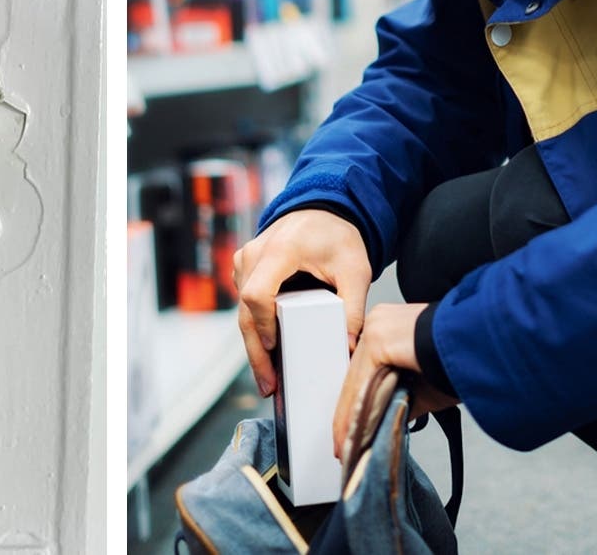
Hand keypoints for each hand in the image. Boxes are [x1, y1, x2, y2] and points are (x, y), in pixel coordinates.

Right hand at [233, 209, 371, 396]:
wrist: (322, 210)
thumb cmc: (336, 235)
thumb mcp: (355, 269)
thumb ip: (354, 306)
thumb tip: (350, 345)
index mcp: (280, 251)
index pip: (257, 293)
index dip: (263, 325)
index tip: (276, 348)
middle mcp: (254, 254)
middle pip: (244, 310)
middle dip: (255, 351)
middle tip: (268, 385)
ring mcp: (245, 260)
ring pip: (241, 309)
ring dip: (253, 343)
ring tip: (269, 378)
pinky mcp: (245, 268)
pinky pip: (245, 302)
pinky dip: (255, 327)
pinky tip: (269, 353)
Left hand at [331, 303, 458, 458]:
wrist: (484, 347)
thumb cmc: (461, 362)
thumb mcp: (424, 385)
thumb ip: (401, 398)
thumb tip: (385, 420)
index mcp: (388, 326)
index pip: (363, 369)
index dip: (355, 401)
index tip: (350, 428)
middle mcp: (378, 321)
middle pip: (356, 375)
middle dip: (350, 413)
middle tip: (343, 445)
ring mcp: (377, 328)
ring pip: (356, 380)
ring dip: (350, 418)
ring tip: (346, 447)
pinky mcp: (380, 341)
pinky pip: (362, 383)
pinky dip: (355, 412)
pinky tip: (352, 434)